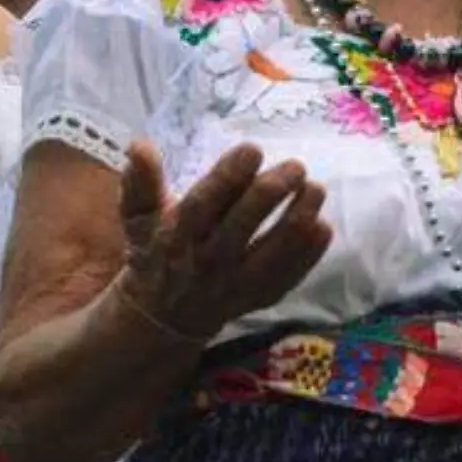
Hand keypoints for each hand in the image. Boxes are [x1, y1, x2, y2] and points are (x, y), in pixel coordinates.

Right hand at [115, 141, 330, 340]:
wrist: (164, 316)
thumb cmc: (154, 252)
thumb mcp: (138, 218)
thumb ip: (140, 182)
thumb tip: (139, 145)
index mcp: (178, 236)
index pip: (205, 203)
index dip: (229, 177)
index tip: (252, 150)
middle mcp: (208, 260)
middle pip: (243, 225)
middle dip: (271, 193)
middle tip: (296, 167)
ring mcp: (236, 283)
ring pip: (273, 253)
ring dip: (298, 220)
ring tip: (316, 190)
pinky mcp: (258, 297)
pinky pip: (288, 277)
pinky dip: (309, 254)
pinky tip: (323, 227)